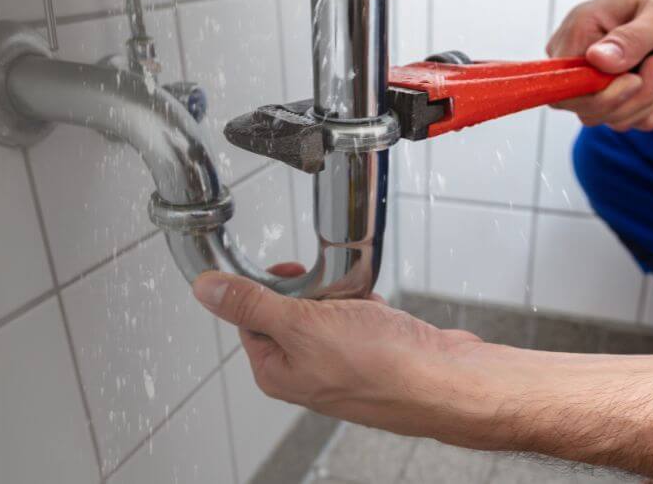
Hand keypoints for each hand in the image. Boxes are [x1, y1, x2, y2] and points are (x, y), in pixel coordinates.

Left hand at [192, 265, 493, 442]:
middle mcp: (306, 370)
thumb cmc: (381, 366)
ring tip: (361, 303)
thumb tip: (206, 291)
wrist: (446, 382)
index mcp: (277, 370)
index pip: (250, 317)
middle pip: (290, 309)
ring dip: (343, 295)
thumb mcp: (303, 325)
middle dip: (313, 290)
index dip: (266, 288)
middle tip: (331, 291)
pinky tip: (380, 312)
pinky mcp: (372, 351)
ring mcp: (342, 362)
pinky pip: (359, 315)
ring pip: (328, 309)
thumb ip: (252, 304)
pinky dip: (369, 305)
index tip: (287, 272)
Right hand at [547, 0, 652, 131]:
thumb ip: (631, 38)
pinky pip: (635, 120)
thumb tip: (597, 60)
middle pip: (590, 110)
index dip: (600, 95)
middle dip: (640, 92)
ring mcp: (591, 88)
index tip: (635, 79)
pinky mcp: (611, 103)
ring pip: (616, 118)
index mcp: (576, 35)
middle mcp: (576, 65)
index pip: (564, 88)